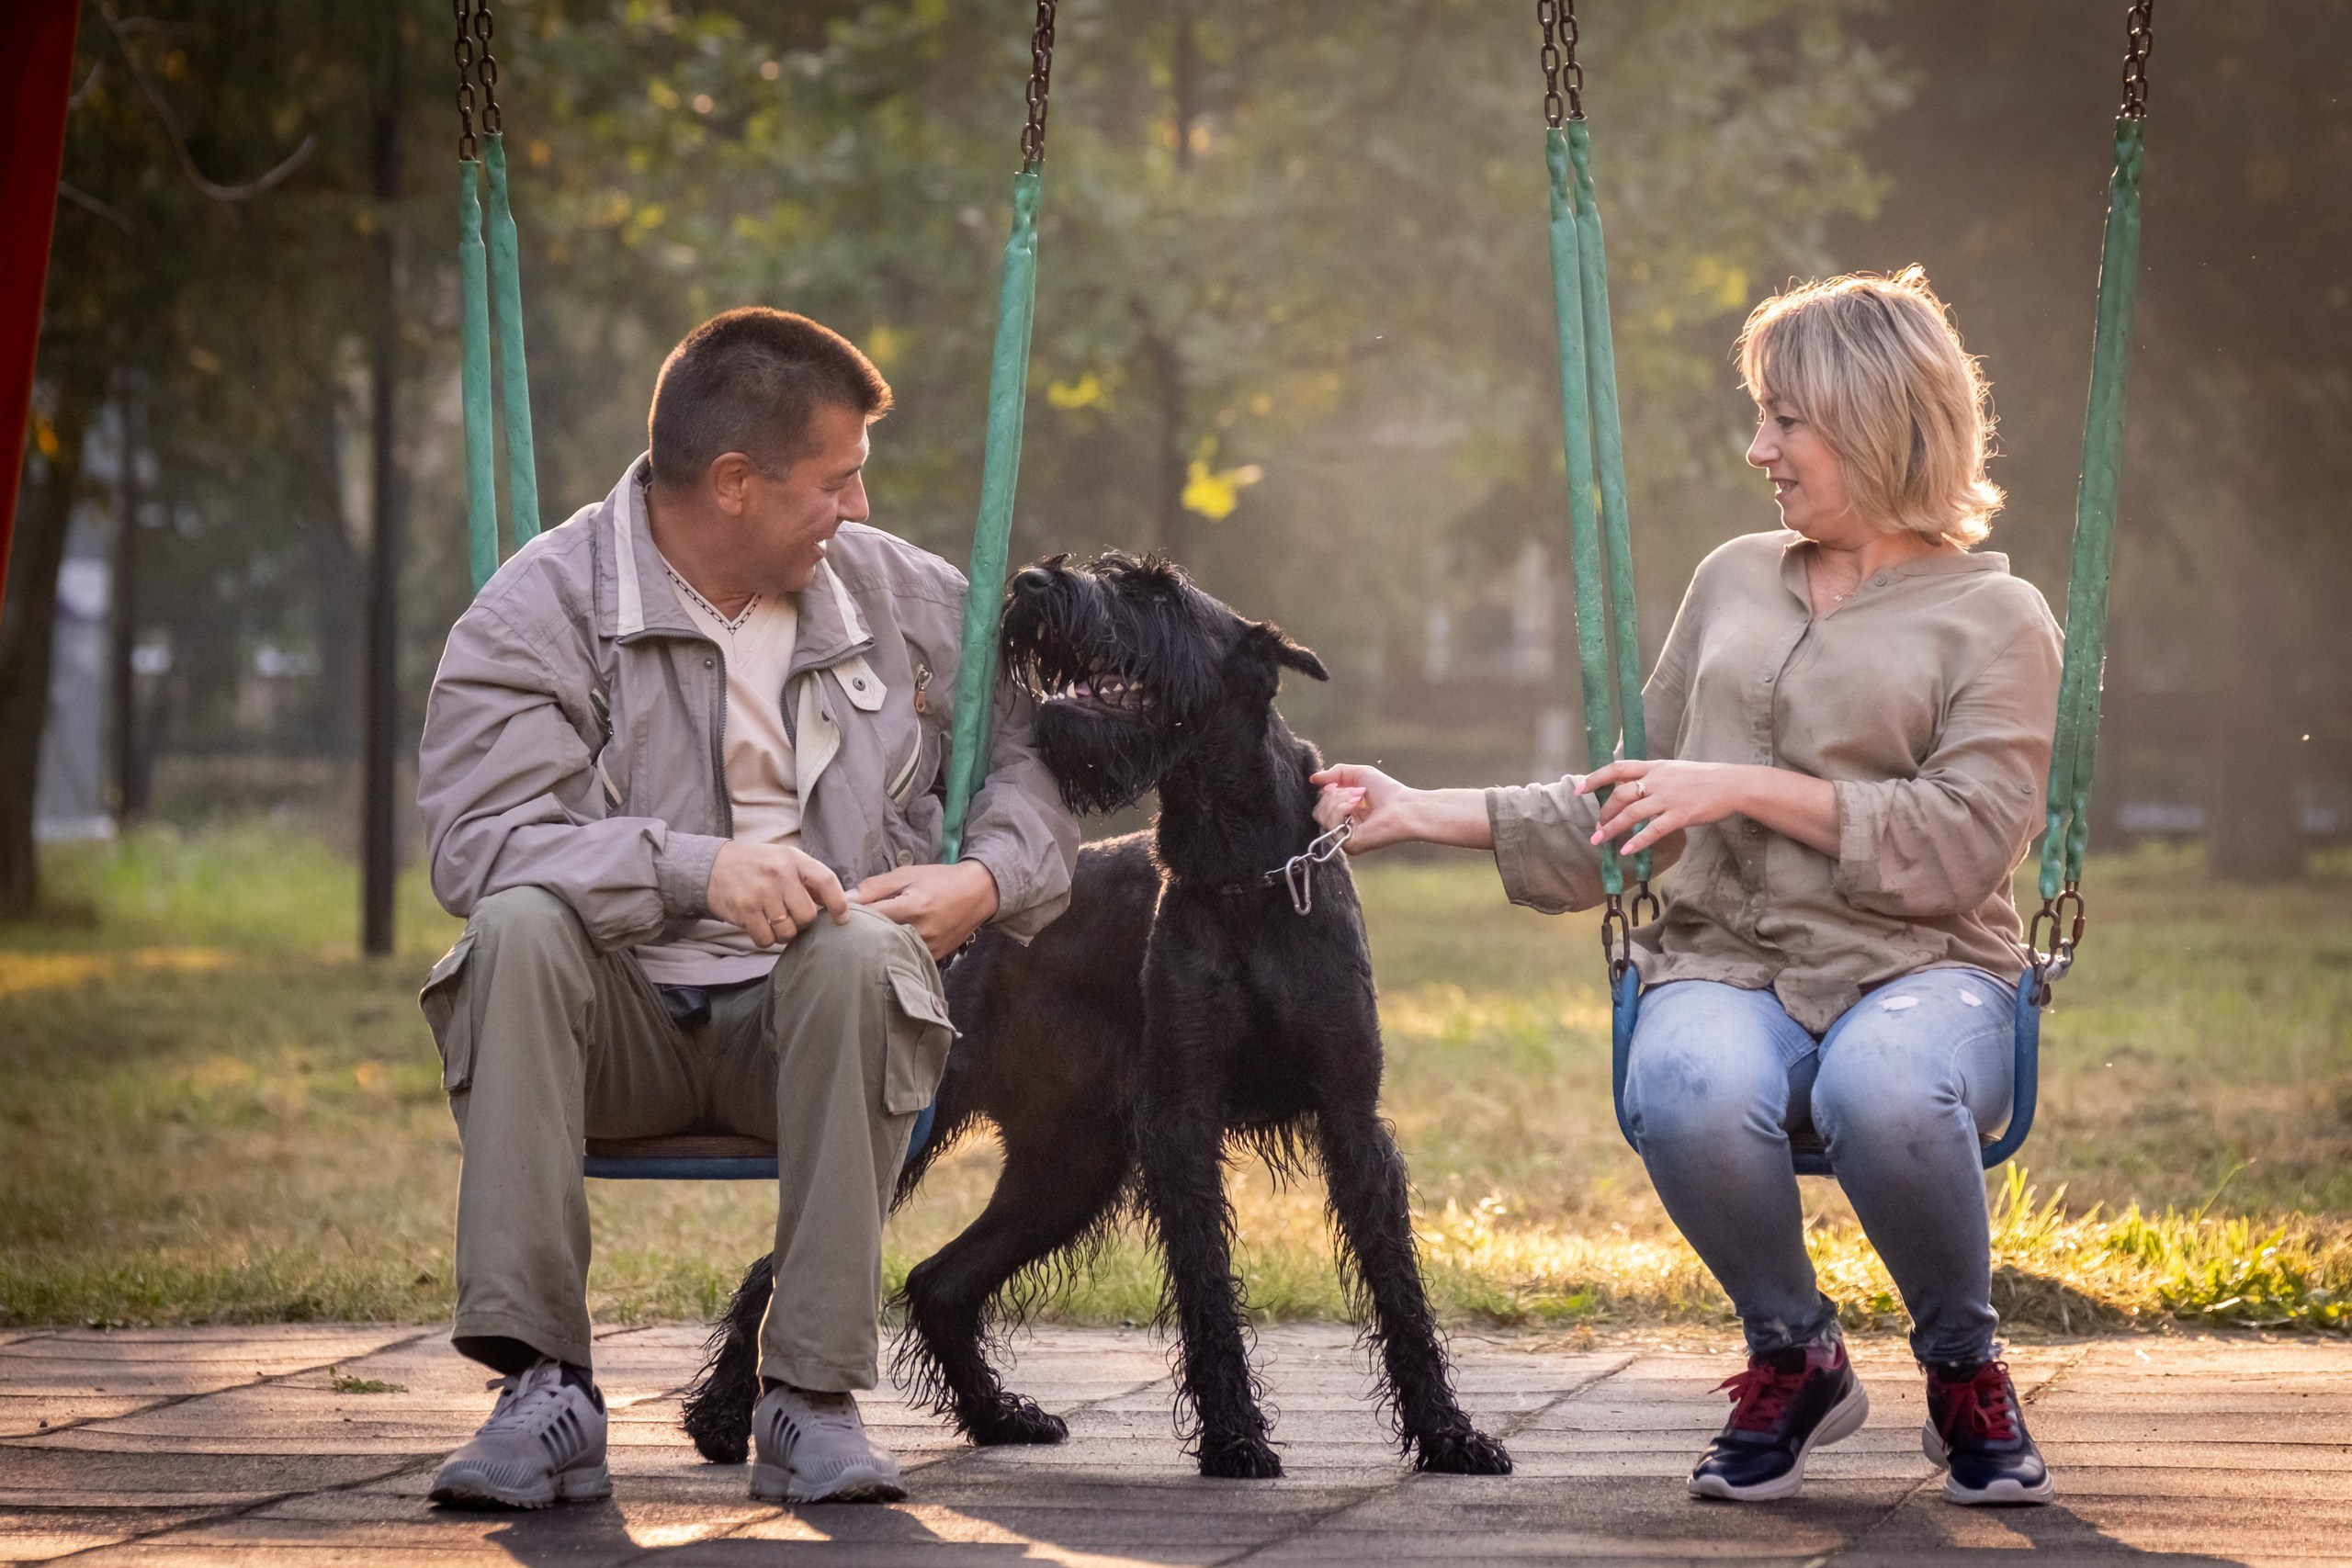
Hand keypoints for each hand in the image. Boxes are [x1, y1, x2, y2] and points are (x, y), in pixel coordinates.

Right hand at [706, 842, 850, 947]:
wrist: (712, 866)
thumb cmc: (756, 866)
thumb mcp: (784, 859)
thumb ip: (808, 879)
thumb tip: (838, 904)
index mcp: (794, 859)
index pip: (827, 881)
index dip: (839, 904)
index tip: (842, 919)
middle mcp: (779, 874)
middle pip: (807, 915)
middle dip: (802, 924)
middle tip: (792, 918)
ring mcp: (761, 893)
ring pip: (788, 931)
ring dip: (783, 934)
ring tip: (774, 922)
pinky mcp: (745, 911)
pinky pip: (766, 939)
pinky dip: (766, 939)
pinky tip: (760, 926)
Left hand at [849, 859, 999, 958]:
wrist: (977, 894)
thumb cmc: (940, 880)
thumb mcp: (907, 874)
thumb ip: (875, 886)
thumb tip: (845, 899)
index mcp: (912, 906)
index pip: (871, 916)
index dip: (852, 916)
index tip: (838, 916)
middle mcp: (920, 931)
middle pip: (878, 940)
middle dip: (861, 935)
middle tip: (848, 930)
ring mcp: (928, 948)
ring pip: (890, 953)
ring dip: (876, 947)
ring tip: (865, 940)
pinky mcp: (934, 958)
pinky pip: (906, 959)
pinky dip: (894, 953)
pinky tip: (886, 947)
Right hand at [1309, 764, 1410, 851]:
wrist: (1404, 807)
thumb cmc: (1387, 791)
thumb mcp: (1358, 774)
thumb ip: (1335, 774)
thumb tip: (1313, 778)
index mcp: (1345, 814)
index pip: (1320, 804)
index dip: (1326, 791)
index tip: (1338, 783)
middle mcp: (1343, 827)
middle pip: (1317, 810)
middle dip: (1332, 794)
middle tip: (1355, 792)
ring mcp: (1344, 838)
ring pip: (1320, 815)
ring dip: (1337, 799)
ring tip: (1358, 797)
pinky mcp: (1348, 845)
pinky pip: (1330, 824)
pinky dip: (1341, 809)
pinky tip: (1356, 806)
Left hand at [1580, 759, 1749, 857]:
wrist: (1732, 784)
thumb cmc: (1702, 778)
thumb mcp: (1672, 770)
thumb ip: (1650, 777)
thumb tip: (1626, 787)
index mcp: (1654, 766)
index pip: (1618, 768)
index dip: (1595, 778)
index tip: (1579, 790)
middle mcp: (1658, 780)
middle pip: (1620, 794)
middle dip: (1604, 812)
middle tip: (1596, 828)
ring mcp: (1669, 797)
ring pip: (1632, 813)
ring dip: (1612, 828)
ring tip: (1600, 841)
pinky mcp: (1681, 815)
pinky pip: (1654, 829)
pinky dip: (1638, 841)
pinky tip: (1626, 850)